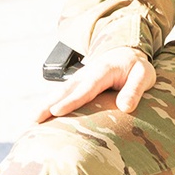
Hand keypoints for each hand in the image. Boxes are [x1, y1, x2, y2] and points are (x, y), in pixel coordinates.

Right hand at [37, 47, 155, 121]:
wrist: (125, 52)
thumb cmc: (136, 67)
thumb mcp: (143, 75)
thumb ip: (135, 89)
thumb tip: (125, 107)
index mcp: (102, 71)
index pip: (85, 89)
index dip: (71, 101)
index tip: (56, 111)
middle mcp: (85, 74)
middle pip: (64, 91)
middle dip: (48, 105)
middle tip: (34, 120)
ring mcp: (78, 80)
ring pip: (59, 93)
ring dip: (44, 106)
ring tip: (31, 122)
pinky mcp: (75, 86)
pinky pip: (60, 96)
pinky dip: (48, 106)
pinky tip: (40, 119)